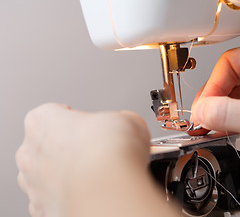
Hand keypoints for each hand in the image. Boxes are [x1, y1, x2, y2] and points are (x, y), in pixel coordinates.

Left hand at [16, 103, 176, 216]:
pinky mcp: (43, 211)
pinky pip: (52, 202)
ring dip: (65, 176)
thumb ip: (121, 120)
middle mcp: (30, 152)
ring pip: (45, 178)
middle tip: (98, 152)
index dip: (78, 120)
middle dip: (69, 150)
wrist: (108, 189)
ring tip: (96, 176)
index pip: (54, 114)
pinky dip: (69, 199)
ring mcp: (34, 185)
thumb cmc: (108, 152)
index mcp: (42, 121)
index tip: (96, 127)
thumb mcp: (127, 119)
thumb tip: (127, 126)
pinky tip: (91, 194)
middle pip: (46, 146)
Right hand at [192, 37, 239, 187]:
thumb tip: (202, 111)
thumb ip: (231, 114)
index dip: (213, 85)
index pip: (232, 62)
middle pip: (233, 77)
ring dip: (223, 110)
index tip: (202, 108)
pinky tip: (224, 129)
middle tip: (202, 118)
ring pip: (239, 94)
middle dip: (216, 99)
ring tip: (209, 126)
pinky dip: (234, 118)